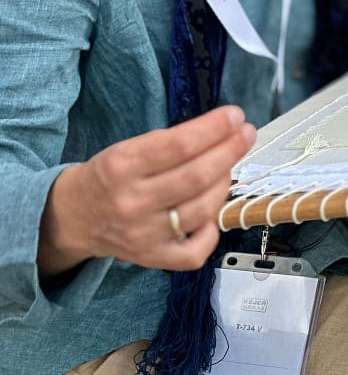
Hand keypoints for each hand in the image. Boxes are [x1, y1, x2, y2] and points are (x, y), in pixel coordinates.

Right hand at [38, 105, 256, 276]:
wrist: (74, 218)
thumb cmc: (109, 176)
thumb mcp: (128, 147)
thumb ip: (170, 142)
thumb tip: (219, 131)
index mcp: (123, 166)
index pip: (179, 145)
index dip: (214, 128)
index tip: (235, 116)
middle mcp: (132, 202)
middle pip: (196, 176)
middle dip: (229, 151)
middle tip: (246, 133)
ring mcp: (144, 235)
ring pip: (202, 209)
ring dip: (225, 182)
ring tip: (229, 165)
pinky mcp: (153, 259)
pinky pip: (195, 252)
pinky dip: (212, 229)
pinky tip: (213, 209)